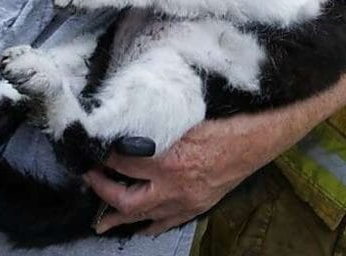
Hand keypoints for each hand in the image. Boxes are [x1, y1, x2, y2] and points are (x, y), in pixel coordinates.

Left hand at [85, 115, 267, 235]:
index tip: (95, 148)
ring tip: (102, 221)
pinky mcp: (196, 207)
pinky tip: (141, 227)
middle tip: (91, 179)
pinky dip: (151, 225)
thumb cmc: (224, 123)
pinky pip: (167, 222)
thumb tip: (133, 120)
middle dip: (104, 191)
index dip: (106, 155)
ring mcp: (184, 202)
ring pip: (144, 217)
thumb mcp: (186, 118)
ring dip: (121, 217)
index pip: (125, 162)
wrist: (254, 141)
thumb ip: (158, 124)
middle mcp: (173, 187)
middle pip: (127, 200)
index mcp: (169, 161)